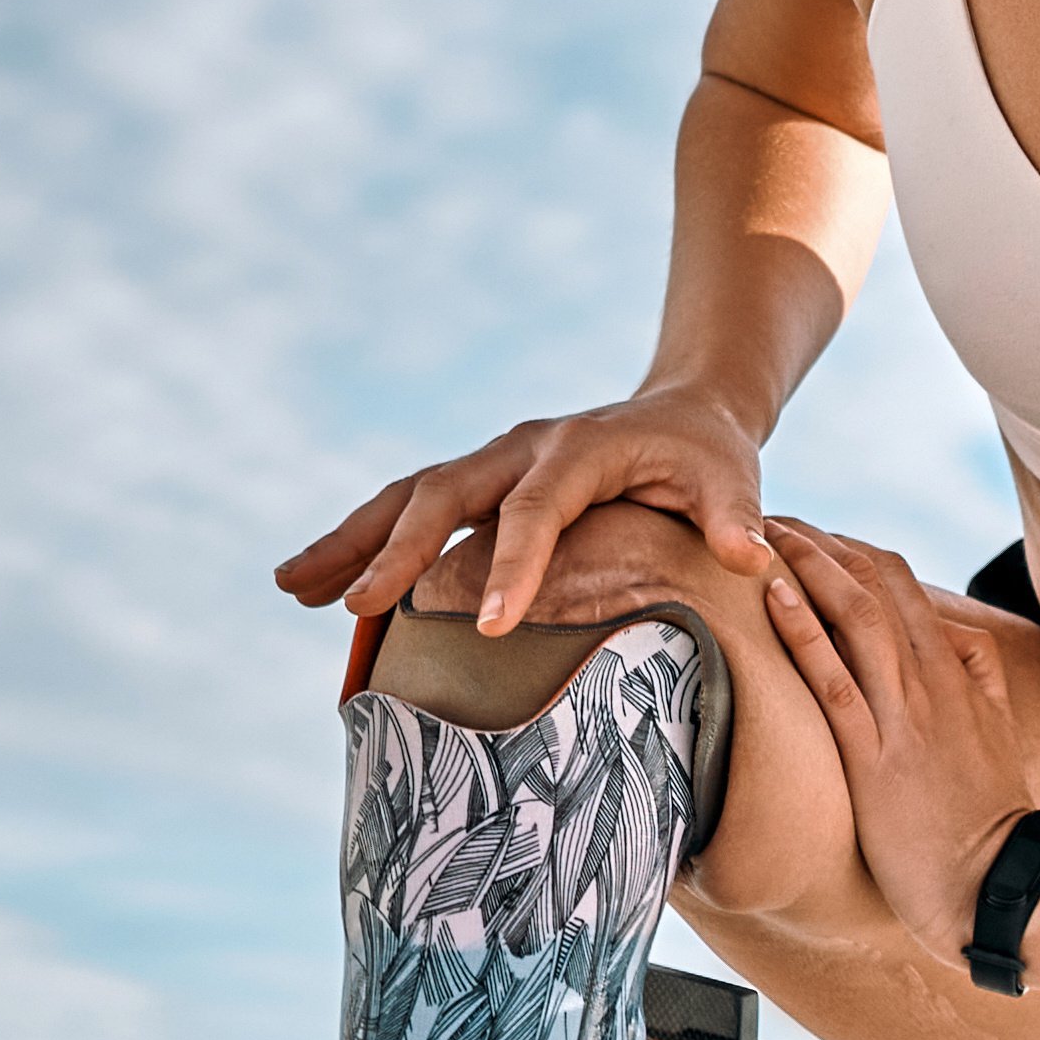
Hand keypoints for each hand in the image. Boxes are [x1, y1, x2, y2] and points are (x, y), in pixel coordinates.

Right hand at [275, 388, 766, 636]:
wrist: (685, 413)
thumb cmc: (710, 458)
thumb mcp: (734, 480)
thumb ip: (736, 518)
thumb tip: (747, 559)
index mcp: (580, 449)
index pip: (538, 510)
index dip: (514, 564)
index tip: (492, 626)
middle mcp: (522, 447)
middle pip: (446, 493)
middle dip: (400, 550)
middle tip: (360, 608)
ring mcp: (490, 461)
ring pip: (407, 497)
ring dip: (350, 540)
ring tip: (291, 588)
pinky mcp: (475, 481)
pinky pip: (405, 508)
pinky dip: (358, 542)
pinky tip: (311, 585)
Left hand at [745, 521, 1039, 972]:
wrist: (1004, 885)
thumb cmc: (991, 820)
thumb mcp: (1001, 733)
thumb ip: (983, 678)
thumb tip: (959, 637)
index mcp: (957, 674)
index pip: (902, 587)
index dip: (853, 552)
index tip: (813, 536)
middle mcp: (932, 684)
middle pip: (876, 586)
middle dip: (822, 544)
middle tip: (774, 518)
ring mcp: (905, 718)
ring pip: (857, 617)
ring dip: (809, 568)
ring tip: (766, 536)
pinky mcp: (877, 758)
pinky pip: (836, 681)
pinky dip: (805, 632)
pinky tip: (775, 596)